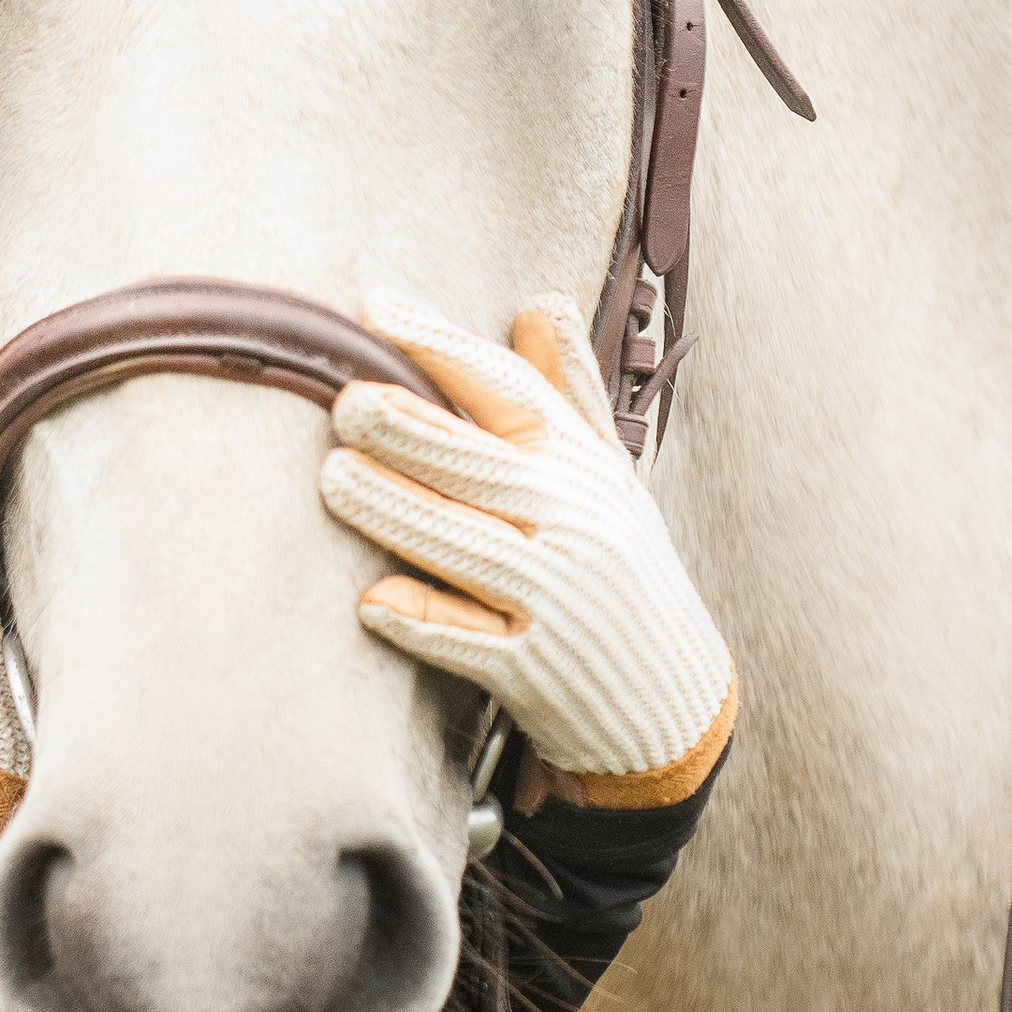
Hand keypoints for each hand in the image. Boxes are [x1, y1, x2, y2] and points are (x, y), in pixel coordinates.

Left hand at [320, 292, 735, 805]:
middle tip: (344, 400)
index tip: (379, 310)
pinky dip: (427, 622)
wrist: (677, 704)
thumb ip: (567, 395)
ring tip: (334, 478)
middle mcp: (575, 526)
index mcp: (584, 468)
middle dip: (413, 430)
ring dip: (401, 513)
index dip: (445, 348)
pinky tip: (375, 600)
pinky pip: (473, 643)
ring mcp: (558, 601)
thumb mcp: (610, 479)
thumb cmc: (622, 571)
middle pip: (482, 465)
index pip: (511, 392)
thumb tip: (537, 306)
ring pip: (469, 548)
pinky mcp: (537, 672)